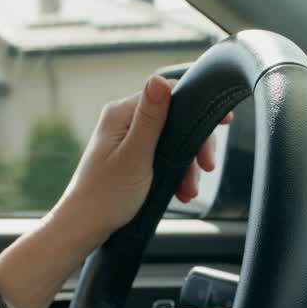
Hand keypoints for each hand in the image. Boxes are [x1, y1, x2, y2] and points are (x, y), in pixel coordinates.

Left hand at [48, 75, 230, 248]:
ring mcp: (126, 140)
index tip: (223, 122)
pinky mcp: (129, 158)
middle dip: (194, 146)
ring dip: (186, 165)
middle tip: (206, 168)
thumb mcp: (135, 155)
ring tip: (188, 191)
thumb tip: (159, 80)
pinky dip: (175, 173)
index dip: (197, 106)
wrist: (83, 227)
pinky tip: (180, 192)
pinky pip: (162, 157)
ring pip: (171, 141)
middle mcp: (123, 121)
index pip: (168, 94)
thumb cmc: (105, 195)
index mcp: (121, 114)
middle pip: (174, 120)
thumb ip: (151, 118)